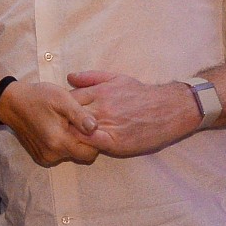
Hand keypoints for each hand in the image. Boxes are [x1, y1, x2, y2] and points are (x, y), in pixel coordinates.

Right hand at [0, 80, 98, 165]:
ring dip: (73, 142)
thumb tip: (95, 128)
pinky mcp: (40, 157)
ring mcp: (45, 158)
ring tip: (65, 124)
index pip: (90, 152)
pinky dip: (62, 145)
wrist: (12, 103)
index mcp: (59, 142)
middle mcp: (52, 155)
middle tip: (78, 123)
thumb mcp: (62, 99)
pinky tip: (56, 130)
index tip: (89, 125)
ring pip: (71, 155)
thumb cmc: (38, 97)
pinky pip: (60, 155)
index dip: (95, 140)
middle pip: (82, 155)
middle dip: (85, 142)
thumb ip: (79, 115)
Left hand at [67, 71, 200, 157]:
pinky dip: (83, 145)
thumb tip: (69, 77)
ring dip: (70, 136)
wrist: (169, 110)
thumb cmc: (142, 94)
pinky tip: (81, 147)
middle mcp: (101, 107)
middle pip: (69, 117)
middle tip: (55, 130)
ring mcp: (108, 125)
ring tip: (65, 140)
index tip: (57, 114)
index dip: (60, 109)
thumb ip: (91, 77)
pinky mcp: (115, 142)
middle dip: (61, 123)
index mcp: (99, 92)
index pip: (67, 100)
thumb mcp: (117, 78)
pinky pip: (91, 144)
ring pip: (77, 132)